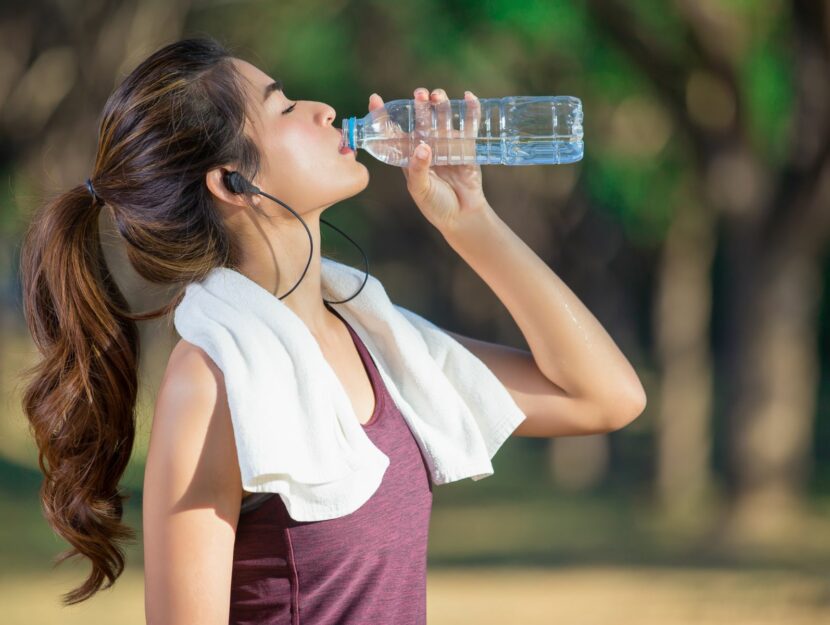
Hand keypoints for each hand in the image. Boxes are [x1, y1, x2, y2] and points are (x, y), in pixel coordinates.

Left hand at [367, 87, 492, 233]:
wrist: (461, 217)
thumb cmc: (435, 205)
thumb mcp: (420, 189)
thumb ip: (418, 169)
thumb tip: (423, 147)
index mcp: (409, 154)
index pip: (393, 131)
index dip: (383, 116)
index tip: (375, 99)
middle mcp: (427, 145)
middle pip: (422, 119)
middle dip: (420, 105)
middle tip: (419, 94)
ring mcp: (447, 144)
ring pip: (443, 118)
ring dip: (441, 104)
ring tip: (438, 96)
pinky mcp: (466, 147)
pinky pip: (469, 125)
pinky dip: (470, 111)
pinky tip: (469, 97)